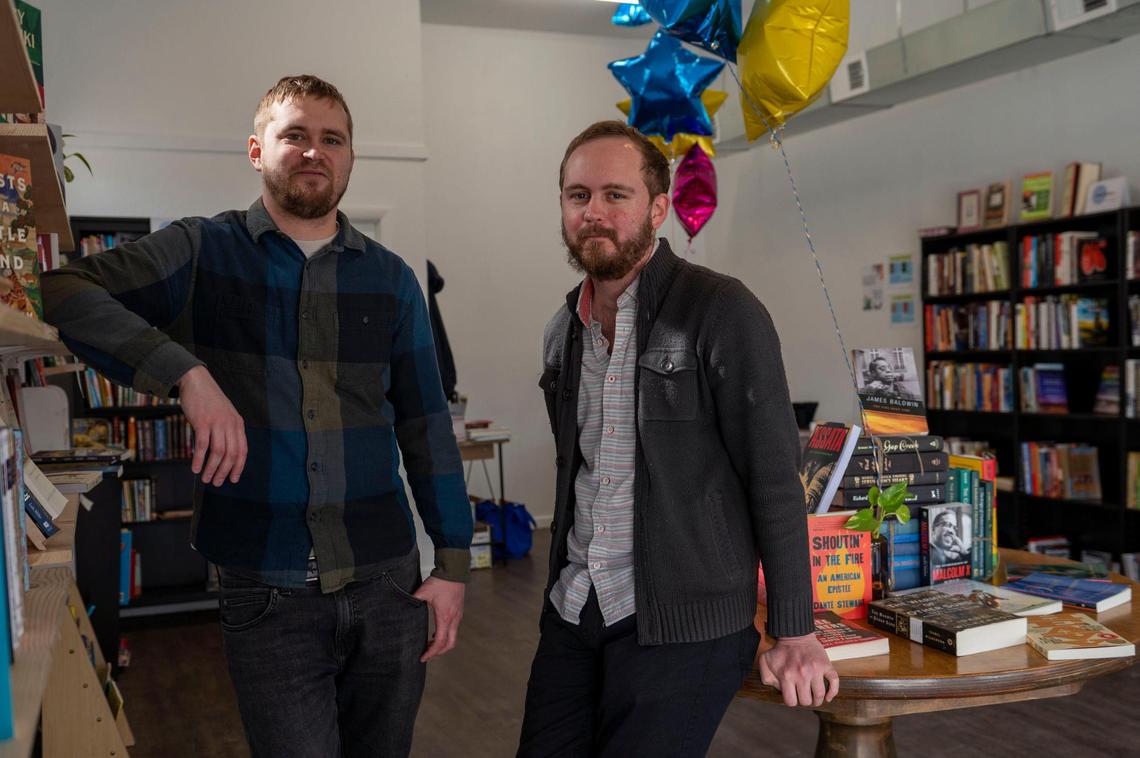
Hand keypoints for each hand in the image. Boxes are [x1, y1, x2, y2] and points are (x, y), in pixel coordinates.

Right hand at [177, 365, 247, 485]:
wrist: (197, 381)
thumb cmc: (209, 401)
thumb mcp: (225, 414)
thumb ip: (227, 430)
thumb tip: (224, 453)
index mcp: (238, 424)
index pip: (242, 450)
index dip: (238, 467)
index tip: (233, 479)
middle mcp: (230, 424)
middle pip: (231, 454)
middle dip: (225, 471)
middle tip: (217, 482)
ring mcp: (217, 423)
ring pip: (218, 452)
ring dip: (212, 468)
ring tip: (206, 479)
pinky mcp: (203, 421)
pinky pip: (202, 445)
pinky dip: (199, 459)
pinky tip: (195, 468)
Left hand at [413, 576, 465, 661]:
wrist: (454, 571)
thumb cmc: (440, 582)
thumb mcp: (423, 592)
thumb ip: (413, 600)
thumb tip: (402, 604)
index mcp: (444, 617)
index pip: (440, 642)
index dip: (431, 652)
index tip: (423, 657)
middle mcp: (453, 619)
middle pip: (449, 644)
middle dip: (439, 652)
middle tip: (428, 654)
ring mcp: (458, 615)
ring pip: (453, 637)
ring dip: (442, 643)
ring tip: (430, 643)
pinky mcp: (459, 611)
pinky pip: (454, 629)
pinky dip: (446, 635)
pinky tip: (437, 632)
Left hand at [757, 633, 838, 706]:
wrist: (795, 634)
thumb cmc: (780, 650)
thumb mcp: (765, 662)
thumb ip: (766, 678)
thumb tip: (779, 691)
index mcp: (787, 676)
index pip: (791, 701)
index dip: (791, 700)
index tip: (792, 696)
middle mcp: (802, 674)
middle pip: (806, 701)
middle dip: (804, 701)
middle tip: (803, 696)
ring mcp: (816, 670)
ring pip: (820, 695)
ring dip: (817, 700)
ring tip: (814, 697)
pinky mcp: (826, 665)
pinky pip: (834, 682)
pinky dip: (832, 692)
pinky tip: (828, 697)